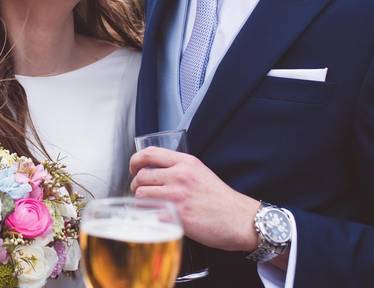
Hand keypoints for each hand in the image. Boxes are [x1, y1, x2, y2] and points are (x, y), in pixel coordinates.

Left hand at [129, 147, 258, 251]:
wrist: (240, 219)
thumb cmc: (221, 199)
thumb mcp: (200, 172)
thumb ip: (179, 168)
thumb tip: (156, 171)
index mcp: (185, 162)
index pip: (149, 154)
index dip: (135, 161)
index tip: (133, 169)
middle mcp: (179, 176)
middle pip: (141, 176)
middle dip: (135, 185)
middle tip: (139, 191)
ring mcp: (177, 196)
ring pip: (141, 195)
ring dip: (140, 202)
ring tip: (147, 206)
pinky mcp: (177, 216)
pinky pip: (150, 214)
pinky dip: (148, 217)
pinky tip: (154, 218)